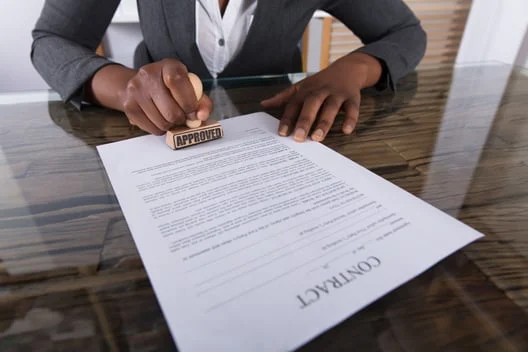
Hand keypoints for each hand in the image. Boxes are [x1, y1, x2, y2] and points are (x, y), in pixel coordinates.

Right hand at [119, 59, 211, 134]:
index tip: (192, 110)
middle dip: (181, 119)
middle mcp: (148, 75)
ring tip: (171, 116)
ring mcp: (136, 90)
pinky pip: (152, 129)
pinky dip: (160, 129)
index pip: (177, 82)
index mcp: (168, 66)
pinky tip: (160, 119)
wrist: (141, 85)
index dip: (188, 102)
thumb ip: (202, 102)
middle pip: (171, 111)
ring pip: (162, 123)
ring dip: (171, 125)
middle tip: (182, 116)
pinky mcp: (129, 106)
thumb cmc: (171, 87)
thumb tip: (201, 116)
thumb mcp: (190, 87)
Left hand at [261, 52, 381, 141]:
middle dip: (305, 121)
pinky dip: (350, 119)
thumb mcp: (301, 87)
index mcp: (305, 91)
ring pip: (331, 107)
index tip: (282, 133)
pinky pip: (352, 108)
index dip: (288, 119)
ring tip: (318, 137)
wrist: (348, 68)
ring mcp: (337, 93)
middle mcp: (320, 91)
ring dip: (324, 122)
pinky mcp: (352, 97)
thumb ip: (283, 97)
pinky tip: (346, 130)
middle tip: (299, 138)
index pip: (294, 105)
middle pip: (311, 105)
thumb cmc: (320, 82)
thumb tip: (263, 104)